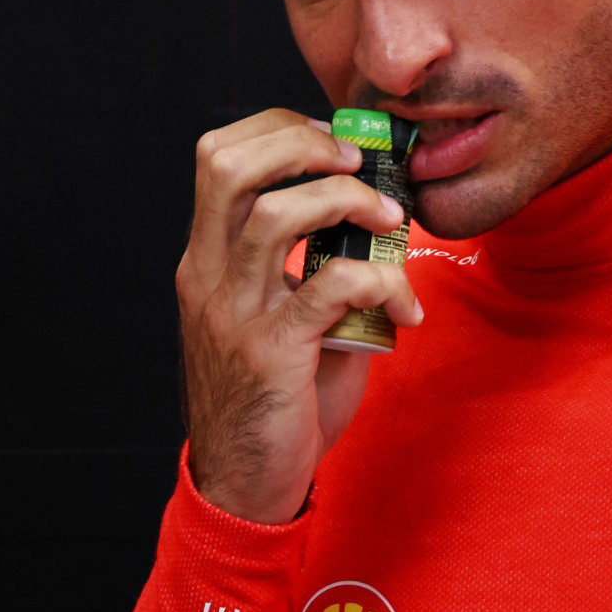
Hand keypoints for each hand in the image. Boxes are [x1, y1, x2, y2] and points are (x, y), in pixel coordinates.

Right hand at [176, 109, 422, 524]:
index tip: (334, 144)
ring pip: (273, 215)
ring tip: (389, 220)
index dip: (277, 129)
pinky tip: (405, 309)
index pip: (217, 156)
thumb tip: (374, 221)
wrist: (244, 482)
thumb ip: (306, 266)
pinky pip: (326, 288)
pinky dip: (378, 281)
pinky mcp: (271, 352)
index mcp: (206, 258)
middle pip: (227, 165)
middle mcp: (209, 275)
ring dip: (345, 201)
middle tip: (355, 163)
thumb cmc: (271, 395)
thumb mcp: (274, 316)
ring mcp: (234, 311)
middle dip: (300, 142)